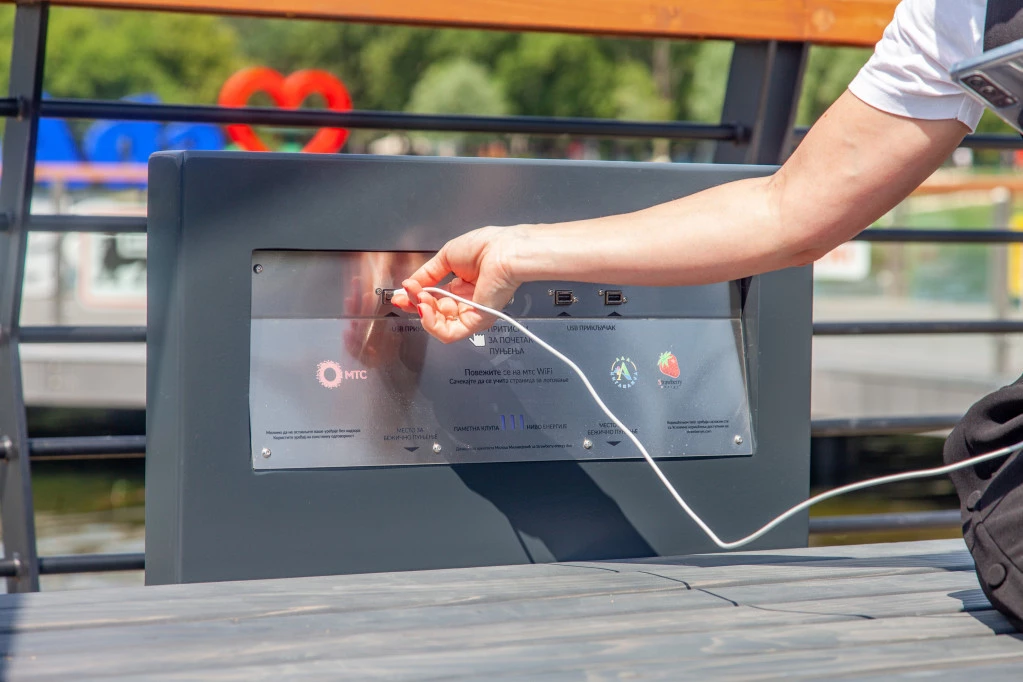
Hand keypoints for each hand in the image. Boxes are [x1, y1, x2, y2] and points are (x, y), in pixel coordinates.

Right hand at [392, 225, 523, 342]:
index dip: (414, 296)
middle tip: (404, 296)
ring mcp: (471, 313)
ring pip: (439, 325)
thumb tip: (410, 284)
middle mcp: (465, 301)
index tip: (400, 292)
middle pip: (433, 313)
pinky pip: (449, 333)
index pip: (433, 298)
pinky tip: (424, 308)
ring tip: (418, 297)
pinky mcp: (476, 322)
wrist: (503, 252)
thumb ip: (427, 273)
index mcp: (461, 286)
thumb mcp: (446, 257)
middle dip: (414, 304)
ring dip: (422, 312)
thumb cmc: (484, 247)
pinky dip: (431, 323)